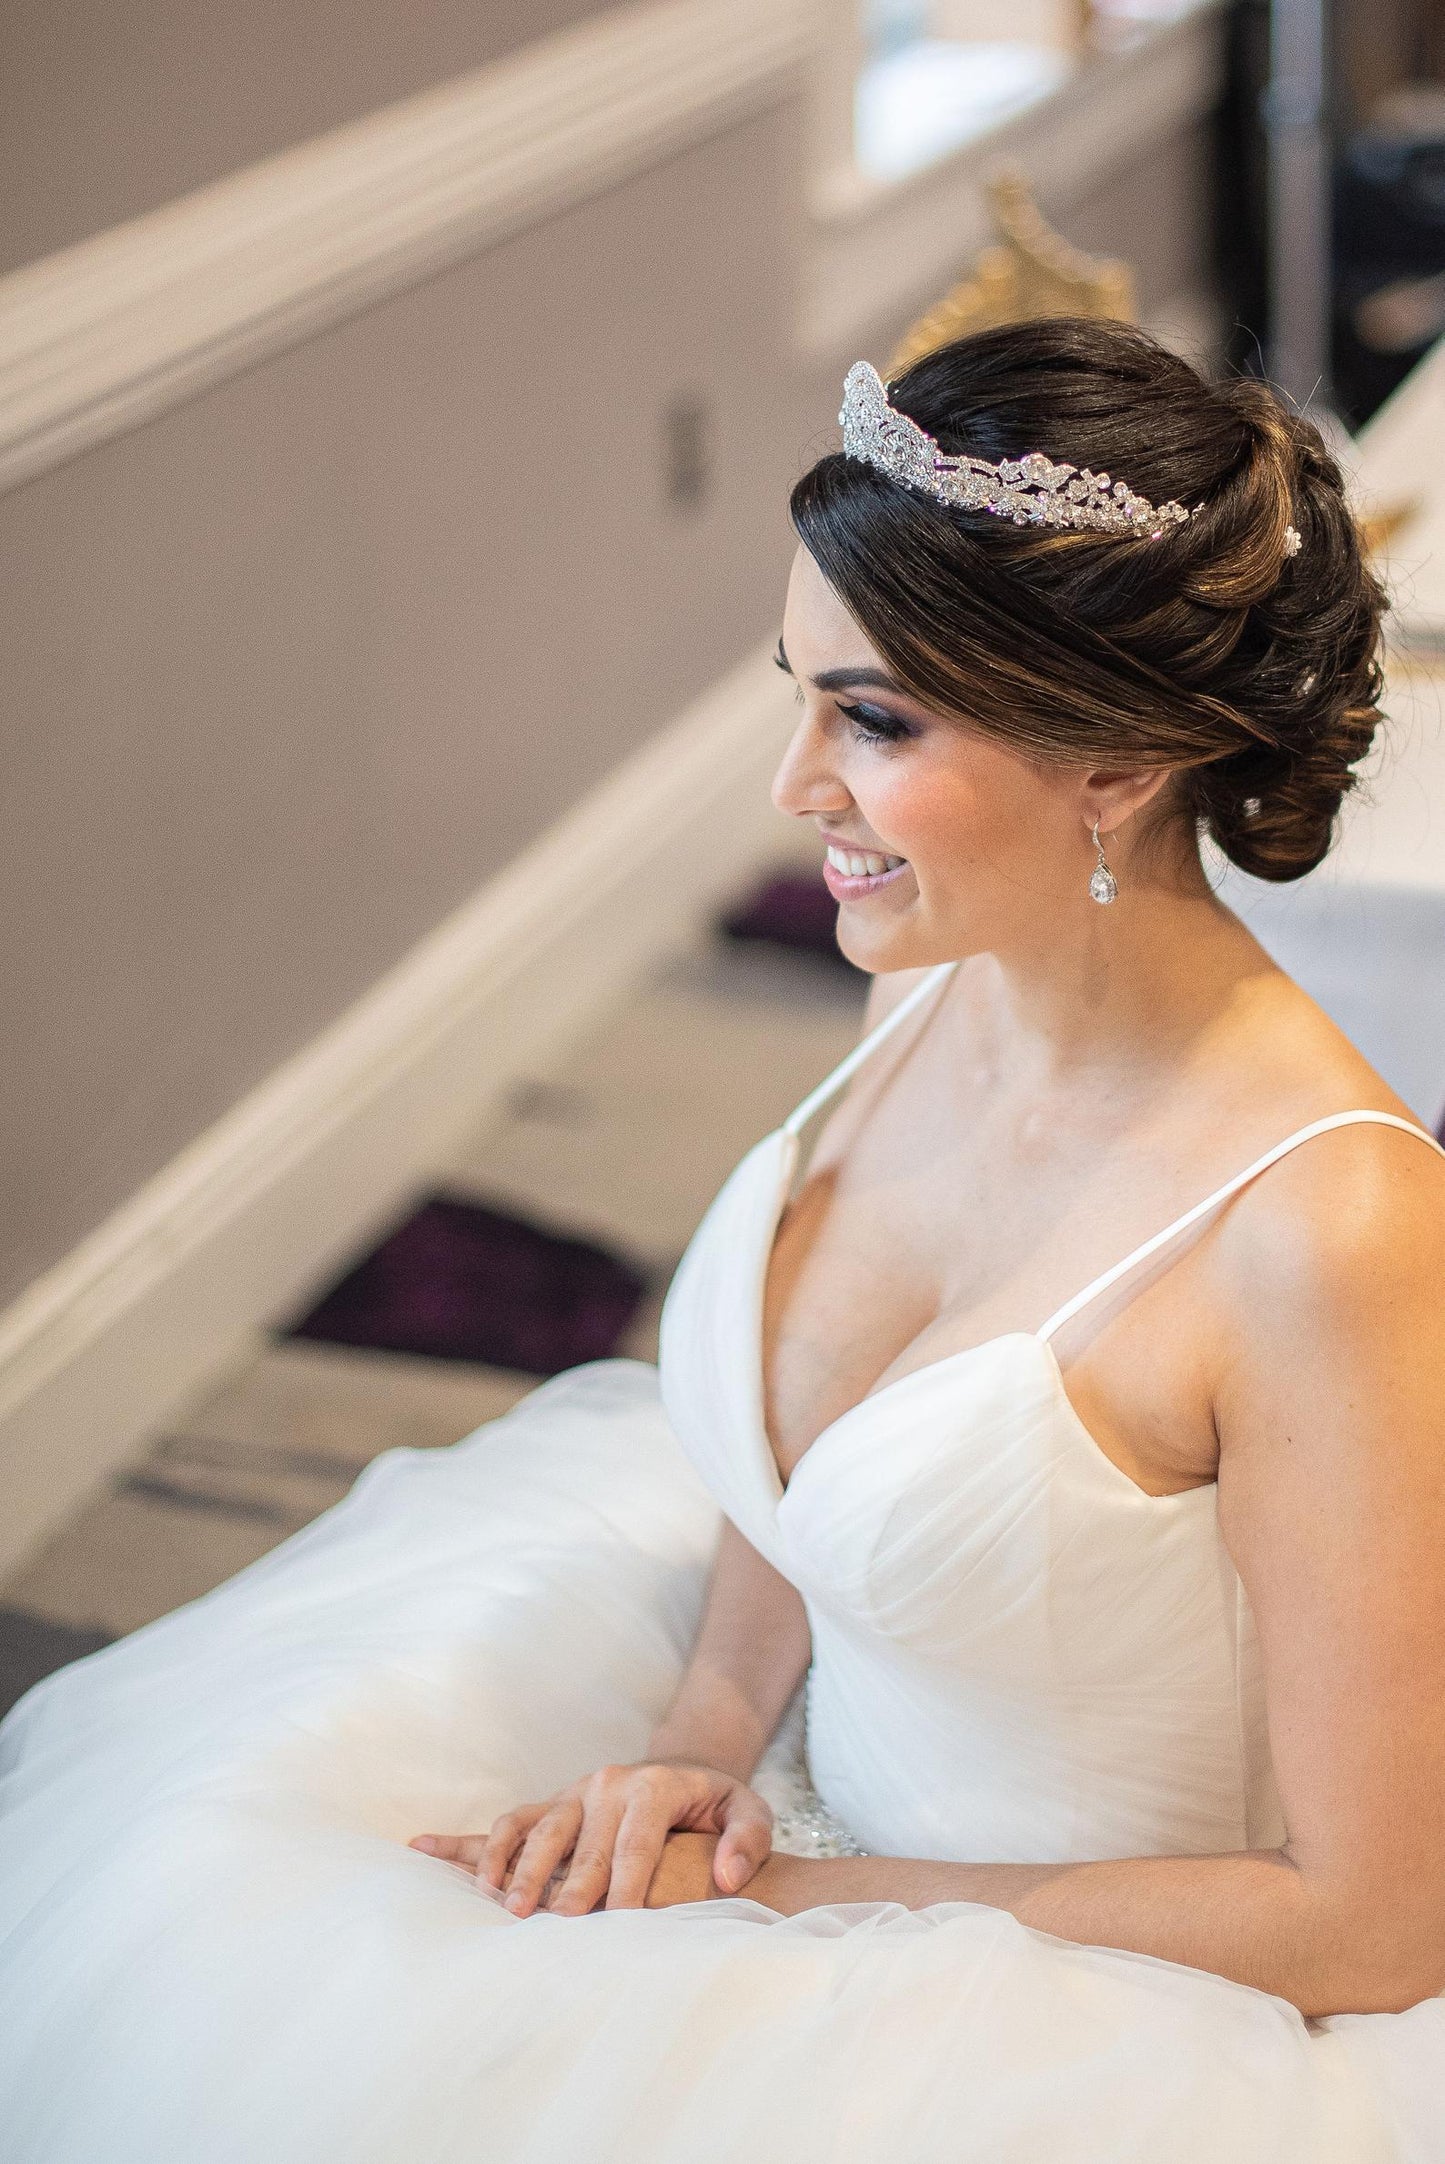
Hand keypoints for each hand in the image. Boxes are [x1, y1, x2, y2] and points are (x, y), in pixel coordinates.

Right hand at [409, 1759, 772, 1916]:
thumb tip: (729, 1876)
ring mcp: (574, 1792)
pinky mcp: (553, 1802)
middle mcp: (608, 1785)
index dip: (629, 1883)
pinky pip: (512, 1819)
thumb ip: (748, 1839)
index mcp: (653, 1787)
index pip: (637, 1842)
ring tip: (507, 1907)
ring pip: (538, 1828)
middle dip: (568, 1885)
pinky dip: (479, 1842)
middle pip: (584, 1841)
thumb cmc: (714, 1802)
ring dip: (519, 1867)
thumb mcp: (749, 1810)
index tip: (622, 1923)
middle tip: (554, 1925)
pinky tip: (447, 1861)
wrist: (684, 1769)